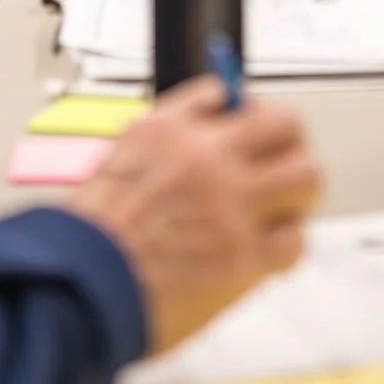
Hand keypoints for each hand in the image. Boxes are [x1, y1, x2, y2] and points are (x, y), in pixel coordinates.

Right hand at [66, 78, 321, 355]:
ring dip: (297, 193)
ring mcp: (231, 206)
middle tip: (281, 162)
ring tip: (280, 208)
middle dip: (287, 143)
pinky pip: (294, 240)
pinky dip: (285, 245)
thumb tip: (210, 143)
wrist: (77, 290)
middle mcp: (206, 157)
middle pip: (285, 125)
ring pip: (306, 177)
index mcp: (166, 128)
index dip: (245, 112)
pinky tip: (265, 251)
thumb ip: (166, 150)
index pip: (227, 93)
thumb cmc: (89, 239)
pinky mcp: (244, 257)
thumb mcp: (118, 165)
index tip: (248, 125)